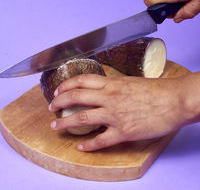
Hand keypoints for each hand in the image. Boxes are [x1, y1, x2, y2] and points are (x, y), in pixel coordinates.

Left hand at [48, 73, 199, 150]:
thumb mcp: (132, 82)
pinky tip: (81, 147)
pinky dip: (88, 145)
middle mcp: (109, 97)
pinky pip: (100, 140)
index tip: (59, 91)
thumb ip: (116, 86)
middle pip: (76, 97)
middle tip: (52, 108)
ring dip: (65, 123)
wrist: (175, 101)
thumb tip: (106, 89)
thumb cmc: (158, 90)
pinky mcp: (123, 132)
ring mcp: (114, 115)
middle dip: (59, 103)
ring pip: (82, 118)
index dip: (66, 85)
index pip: (82, 80)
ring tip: (56, 127)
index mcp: (113, 83)